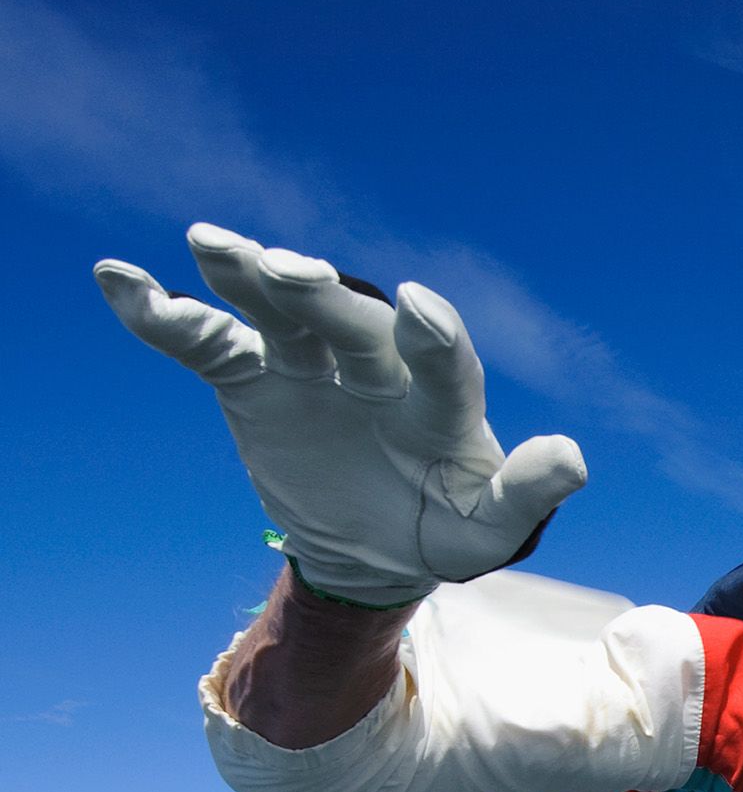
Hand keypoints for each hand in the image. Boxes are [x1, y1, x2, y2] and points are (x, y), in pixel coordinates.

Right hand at [97, 223, 587, 605]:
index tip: (421, 307)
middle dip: (323, 297)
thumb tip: (572, 457)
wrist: (376, 546)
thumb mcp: (486, 531)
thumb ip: (526, 495)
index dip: (434, 336)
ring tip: (214, 245)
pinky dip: (167, 315)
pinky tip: (120, 279)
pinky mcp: (255, 380)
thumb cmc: (443, 530)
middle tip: (289, 268)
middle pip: (354, 324)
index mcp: (442, 404)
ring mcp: (315, 368)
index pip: (443, 364)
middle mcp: (380, 369)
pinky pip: (210, 343)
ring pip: (283, 315)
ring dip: (249, 280)